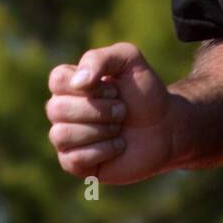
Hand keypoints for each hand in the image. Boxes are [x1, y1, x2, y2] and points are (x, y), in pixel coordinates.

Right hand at [46, 42, 175, 184]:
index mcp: (70, 83)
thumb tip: (77, 82)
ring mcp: (66, 137)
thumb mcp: (129, 61)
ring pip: (61, 135)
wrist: (165, 127)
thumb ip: (100, 58)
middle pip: (57, 109)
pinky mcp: (75, 163)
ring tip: (119, 128)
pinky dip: (103, 151)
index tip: (115, 89)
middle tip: (122, 111)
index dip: (90, 86)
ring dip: (101, 131)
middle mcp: (62, 110)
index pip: (57, 80)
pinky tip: (118, 146)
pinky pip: (73, 159)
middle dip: (99, 110)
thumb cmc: (144, 92)